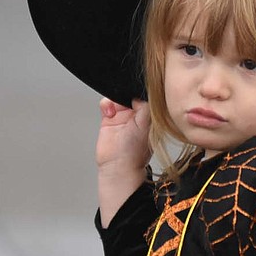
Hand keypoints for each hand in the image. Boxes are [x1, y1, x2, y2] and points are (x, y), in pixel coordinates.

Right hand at [96, 99, 151, 226]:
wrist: (118, 166)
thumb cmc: (135, 152)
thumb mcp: (146, 124)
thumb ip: (145, 105)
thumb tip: (140, 92)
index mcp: (149, 115)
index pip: (145, 95)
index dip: (140, 91)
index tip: (136, 90)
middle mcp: (136, 114)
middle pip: (130, 93)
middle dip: (126, 92)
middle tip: (125, 100)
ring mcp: (122, 116)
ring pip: (117, 96)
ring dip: (114, 98)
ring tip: (115, 108)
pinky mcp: (108, 118)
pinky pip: (106, 104)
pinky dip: (106, 104)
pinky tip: (108, 112)